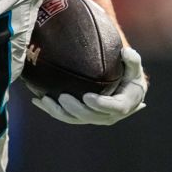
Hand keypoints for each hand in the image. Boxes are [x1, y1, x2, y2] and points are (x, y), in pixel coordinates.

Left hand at [31, 47, 146, 125]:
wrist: (125, 88)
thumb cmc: (129, 74)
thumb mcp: (133, 67)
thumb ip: (132, 60)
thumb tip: (126, 52)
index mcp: (124, 105)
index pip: (113, 108)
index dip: (100, 105)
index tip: (87, 97)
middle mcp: (109, 115)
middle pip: (90, 117)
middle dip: (75, 109)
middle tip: (62, 97)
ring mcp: (93, 118)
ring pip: (74, 119)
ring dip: (58, 111)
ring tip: (45, 100)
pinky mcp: (81, 116)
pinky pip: (65, 115)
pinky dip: (51, 109)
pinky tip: (37, 100)